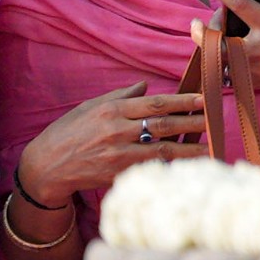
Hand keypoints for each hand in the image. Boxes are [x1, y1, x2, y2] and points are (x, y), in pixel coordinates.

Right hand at [14, 82, 212, 197]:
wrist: (44, 167)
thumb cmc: (66, 133)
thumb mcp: (89, 107)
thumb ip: (119, 96)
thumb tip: (144, 85)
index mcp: (111, 111)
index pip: (154, 104)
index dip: (181, 101)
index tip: (203, 99)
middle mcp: (116, 131)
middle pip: (163, 125)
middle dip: (192, 122)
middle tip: (215, 120)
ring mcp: (118, 154)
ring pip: (162, 150)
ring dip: (189, 149)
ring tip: (210, 147)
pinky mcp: (117, 174)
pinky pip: (149, 168)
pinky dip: (169, 167)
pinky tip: (186, 166)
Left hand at [210, 0, 259, 127]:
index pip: (241, 5)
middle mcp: (257, 48)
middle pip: (215, 35)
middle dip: (211, 19)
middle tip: (219, 11)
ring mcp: (250, 66)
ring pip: (213, 54)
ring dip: (206, 40)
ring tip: (204, 30)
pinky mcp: (250, 80)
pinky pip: (225, 68)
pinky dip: (221, 57)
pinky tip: (224, 49)